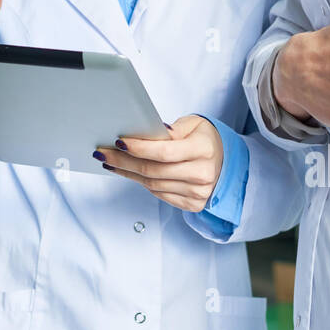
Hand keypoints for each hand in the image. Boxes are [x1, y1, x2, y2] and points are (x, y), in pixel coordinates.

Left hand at [93, 115, 222, 211]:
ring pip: (152, 184)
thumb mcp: (193, 124)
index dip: (139, 148)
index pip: (165, 152)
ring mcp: (198, 193)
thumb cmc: (205, 140)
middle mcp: (202, 174)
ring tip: (110, 161)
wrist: (226, 162)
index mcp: (204, 150)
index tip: (118, 141)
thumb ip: (171, 130)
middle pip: (154, 170)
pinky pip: (159, 193)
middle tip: (103, 153)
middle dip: (124, 161)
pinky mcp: (192, 204)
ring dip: (127, 173)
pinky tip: (128, 172)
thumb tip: (145, 133)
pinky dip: (141, 182)